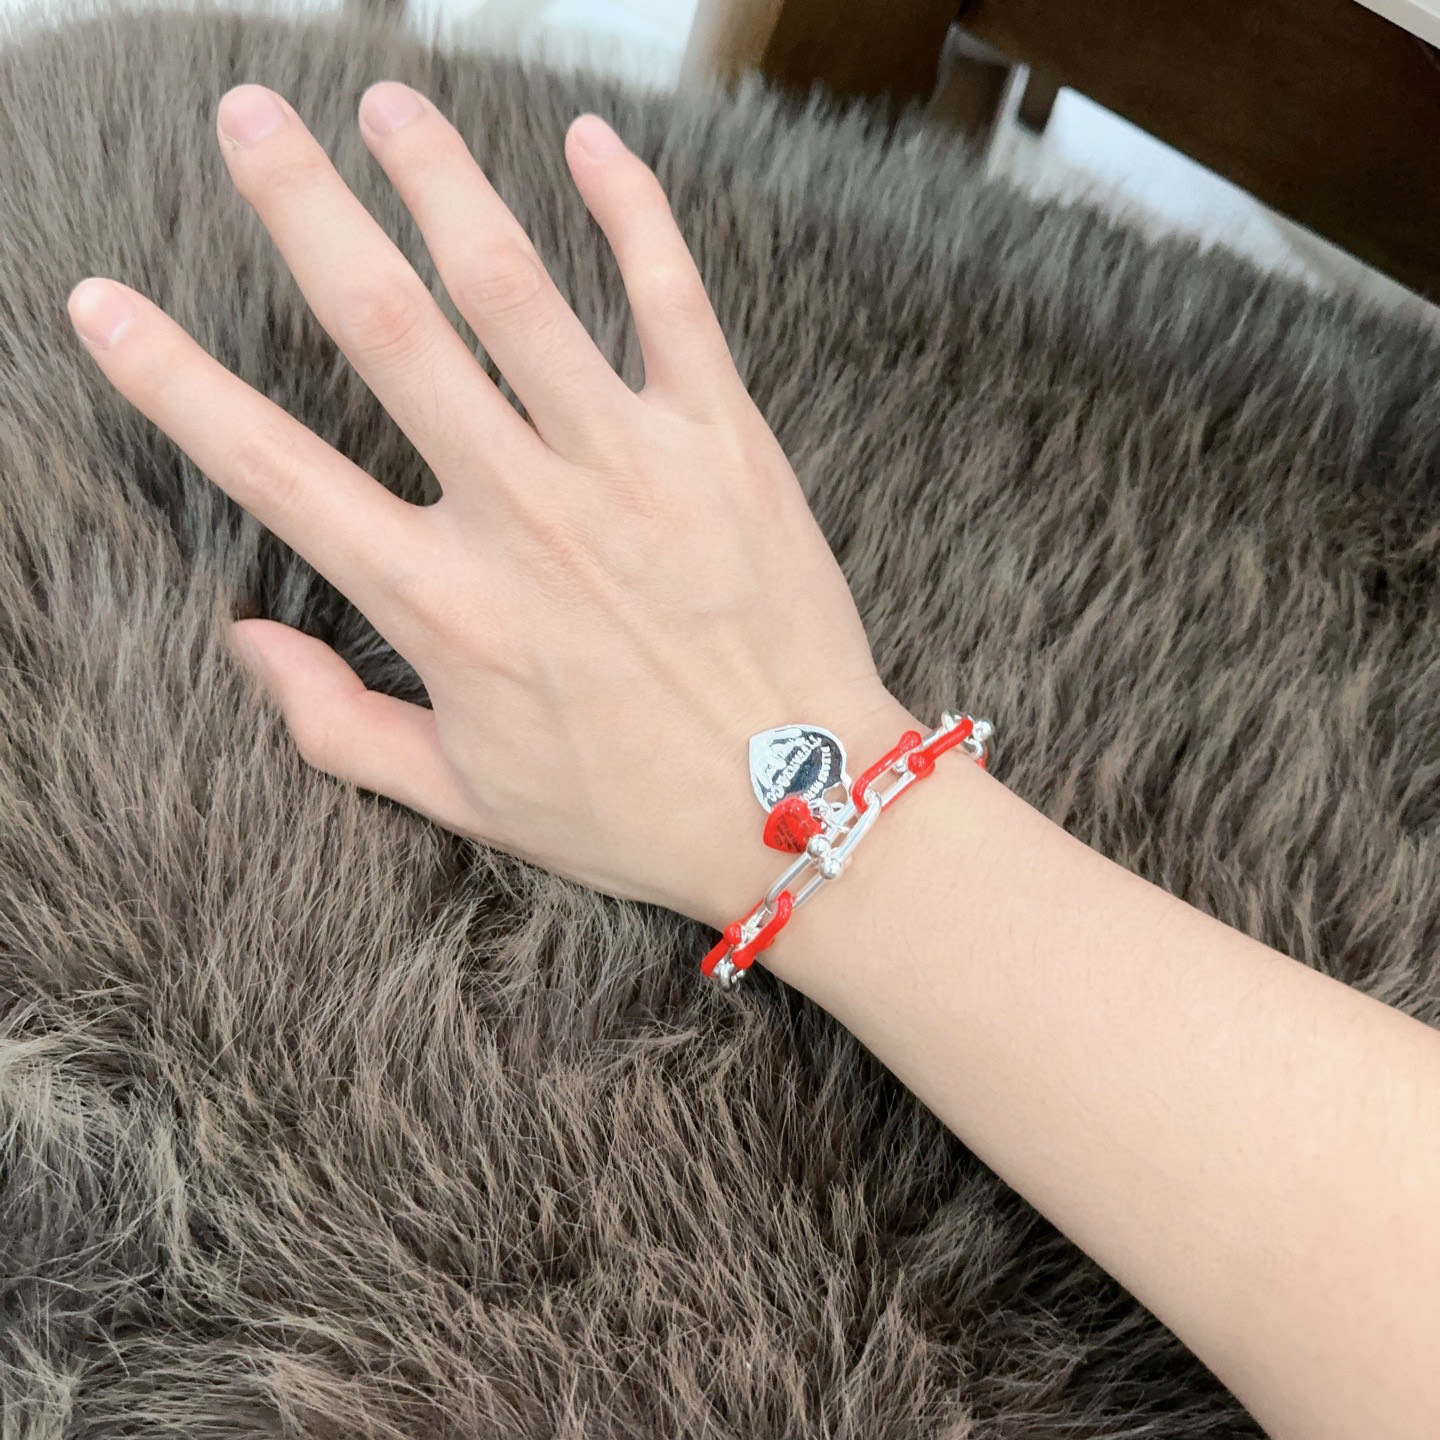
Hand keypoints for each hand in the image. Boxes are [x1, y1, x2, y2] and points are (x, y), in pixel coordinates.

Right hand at [67, 82, 913, 928]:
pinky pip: (672, 302)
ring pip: (519, 291)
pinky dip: (634, 214)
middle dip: (304, 210)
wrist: (800, 813)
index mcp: (446, 607)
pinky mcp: (724, 445)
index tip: (103, 304)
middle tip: (249, 118)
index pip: (275, 473)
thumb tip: (244, 643)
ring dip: (444, 184)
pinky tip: (588, 140)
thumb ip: (338, 725)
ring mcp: (629, 470)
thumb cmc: (631, 810)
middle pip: (389, 332)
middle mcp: (526, 518)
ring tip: (387, 106)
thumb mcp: (466, 797)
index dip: (173, 383)